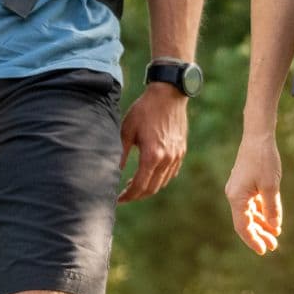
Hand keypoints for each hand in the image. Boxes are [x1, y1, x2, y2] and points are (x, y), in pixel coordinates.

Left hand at [118, 85, 188, 201]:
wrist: (169, 94)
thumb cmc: (144, 110)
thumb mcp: (127, 130)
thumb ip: (120, 154)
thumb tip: (112, 172)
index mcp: (152, 156)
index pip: (139, 186)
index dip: (127, 196)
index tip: (117, 199)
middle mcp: (166, 159)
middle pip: (152, 188)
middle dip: (137, 195)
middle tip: (124, 195)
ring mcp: (176, 156)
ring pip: (162, 183)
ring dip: (148, 188)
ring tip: (134, 184)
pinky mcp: (181, 151)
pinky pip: (171, 173)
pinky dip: (160, 179)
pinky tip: (150, 174)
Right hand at [226, 132, 283, 254]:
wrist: (258, 137)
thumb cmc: (264, 160)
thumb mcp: (271, 187)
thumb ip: (272, 209)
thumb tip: (274, 227)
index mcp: (237, 198)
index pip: (243, 226)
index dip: (253, 240)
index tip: (264, 251)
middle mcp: (234, 196)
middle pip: (246, 222)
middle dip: (259, 235)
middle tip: (273, 246)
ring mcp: (239, 190)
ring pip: (250, 214)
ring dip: (261, 225)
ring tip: (275, 236)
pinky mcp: (245, 184)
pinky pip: (252, 204)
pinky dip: (262, 213)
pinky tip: (272, 221)